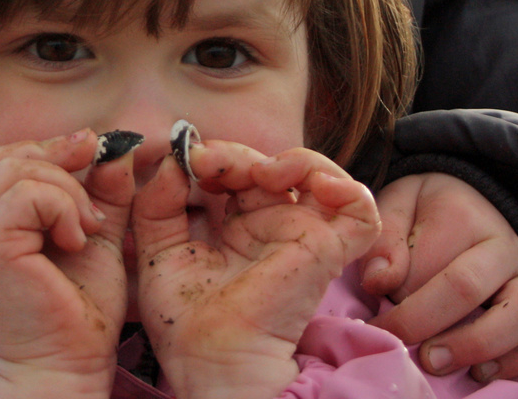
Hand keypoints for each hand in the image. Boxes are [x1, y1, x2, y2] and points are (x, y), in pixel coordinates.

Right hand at [0, 130, 135, 398]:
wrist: (67, 369)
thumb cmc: (79, 314)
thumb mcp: (93, 237)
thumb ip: (100, 193)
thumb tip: (116, 148)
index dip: (45, 148)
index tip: (91, 152)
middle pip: (2, 157)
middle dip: (57, 159)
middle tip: (94, 194)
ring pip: (15, 170)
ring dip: (66, 189)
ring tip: (88, 228)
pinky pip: (24, 196)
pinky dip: (61, 206)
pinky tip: (77, 240)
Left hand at [132, 141, 379, 398]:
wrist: (211, 363)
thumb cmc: (185, 322)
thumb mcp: (157, 250)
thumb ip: (157, 203)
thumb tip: (170, 160)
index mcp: (237, 228)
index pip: (237, 172)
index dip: (216, 157)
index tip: (189, 161)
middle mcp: (271, 228)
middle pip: (269, 167)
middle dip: (238, 154)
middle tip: (208, 162)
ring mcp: (301, 235)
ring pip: (319, 174)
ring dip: (294, 160)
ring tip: (263, 170)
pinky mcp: (326, 249)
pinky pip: (360, 210)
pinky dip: (347, 188)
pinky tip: (317, 185)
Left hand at [360, 173, 517, 382]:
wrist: (476, 208)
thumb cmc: (426, 216)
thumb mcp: (398, 206)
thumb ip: (385, 238)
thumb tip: (378, 280)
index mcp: (461, 213)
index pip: (427, 262)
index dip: (397, 299)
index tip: (373, 322)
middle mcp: (503, 244)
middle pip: (470, 286)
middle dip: (428, 323)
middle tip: (402, 346)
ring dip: (479, 346)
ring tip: (440, 364)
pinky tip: (483, 373)